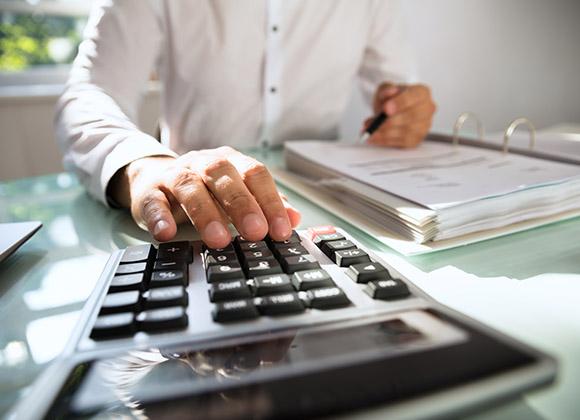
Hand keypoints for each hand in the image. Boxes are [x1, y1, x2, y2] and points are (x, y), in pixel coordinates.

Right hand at [110, 146, 300, 247]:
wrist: (154, 179)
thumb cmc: (205, 190)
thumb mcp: (237, 193)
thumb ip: (266, 205)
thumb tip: (295, 219)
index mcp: (230, 162)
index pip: (255, 175)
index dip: (270, 201)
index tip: (282, 230)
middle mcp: (203, 164)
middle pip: (224, 176)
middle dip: (242, 205)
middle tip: (255, 232)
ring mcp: (174, 175)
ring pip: (190, 187)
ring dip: (205, 213)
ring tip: (218, 239)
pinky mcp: (149, 192)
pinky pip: (153, 202)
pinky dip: (159, 216)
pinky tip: (166, 233)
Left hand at [362, 82, 435, 147]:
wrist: (393, 110)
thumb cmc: (392, 99)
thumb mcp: (386, 89)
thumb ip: (387, 90)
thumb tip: (390, 92)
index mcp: (422, 93)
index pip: (414, 97)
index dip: (400, 103)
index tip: (386, 109)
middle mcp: (427, 109)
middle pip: (411, 117)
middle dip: (389, 122)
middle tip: (373, 123)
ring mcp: (423, 126)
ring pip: (405, 132)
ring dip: (384, 133)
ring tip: (369, 131)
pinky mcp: (416, 140)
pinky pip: (401, 142)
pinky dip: (385, 141)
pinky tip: (375, 138)